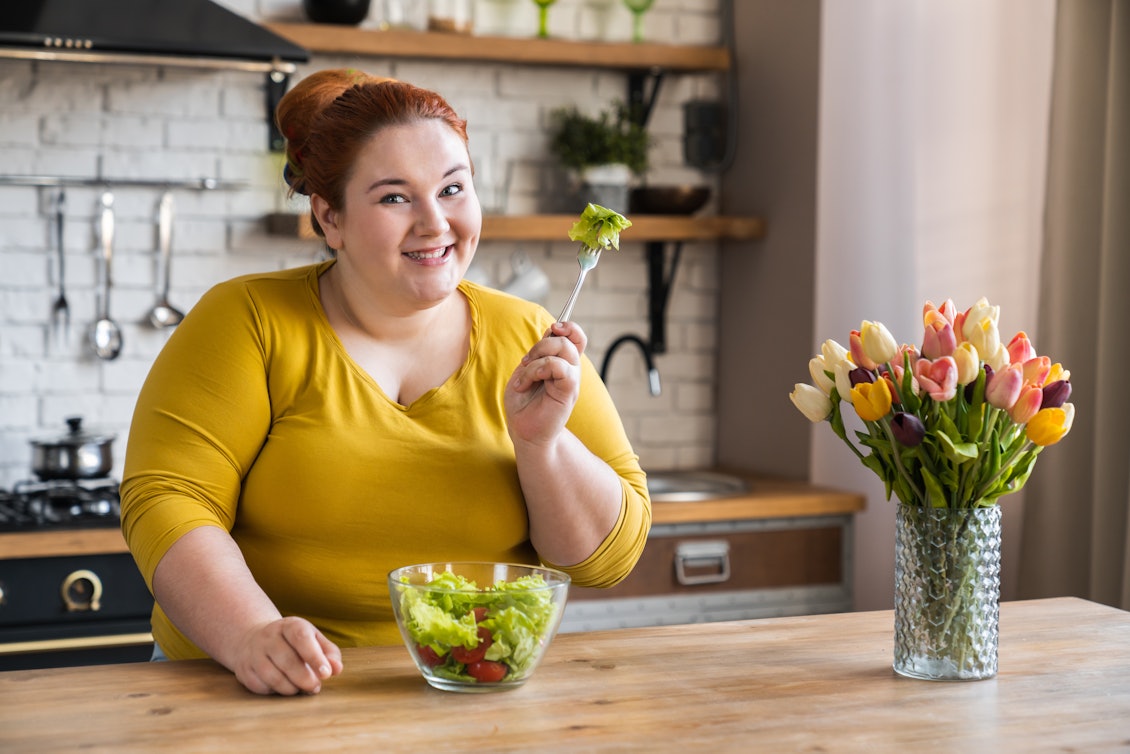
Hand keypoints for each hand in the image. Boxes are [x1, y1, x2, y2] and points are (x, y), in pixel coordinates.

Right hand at [228, 616, 343, 695]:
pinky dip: (275, 691)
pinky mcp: (245, 670)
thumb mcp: (313, 640)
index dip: (314, 656)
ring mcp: (254, 653)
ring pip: (273, 676)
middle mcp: (269, 636)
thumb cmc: (294, 643)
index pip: (301, 638)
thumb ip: (329, 654)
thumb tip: (336, 669)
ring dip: (291, 688)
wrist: (254, 640)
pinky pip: (261, 686)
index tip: (326, 674)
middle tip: (315, 687)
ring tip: (301, 689)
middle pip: (287, 660)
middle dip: (305, 678)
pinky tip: (284, 687)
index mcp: (289, 625)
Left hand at [505, 321, 586, 445]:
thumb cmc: (523, 404)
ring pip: (564, 350)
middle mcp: (570, 370)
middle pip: (569, 339)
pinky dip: (538, 370)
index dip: (569, 327)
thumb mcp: (526, 371)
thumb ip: (539, 352)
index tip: (553, 328)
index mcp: (562, 364)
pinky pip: (560, 367)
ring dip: (537, 358)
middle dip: (543, 342)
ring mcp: (571, 381)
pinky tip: (525, 383)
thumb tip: (552, 331)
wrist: (524, 432)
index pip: (576, 337)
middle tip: (525, 361)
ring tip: (524, 376)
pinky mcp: (568, 392)